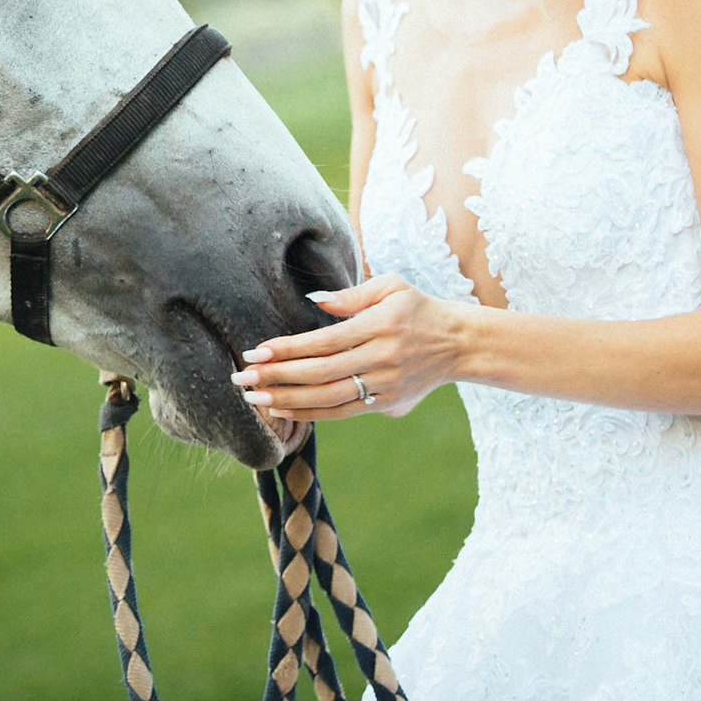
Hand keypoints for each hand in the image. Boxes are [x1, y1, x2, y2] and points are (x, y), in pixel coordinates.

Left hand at [229, 276, 466, 420]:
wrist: (460, 344)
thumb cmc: (418, 308)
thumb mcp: (392, 286)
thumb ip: (353, 294)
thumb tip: (314, 301)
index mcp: (380, 325)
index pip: (324, 342)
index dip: (287, 349)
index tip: (255, 352)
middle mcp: (382, 358)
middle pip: (320, 373)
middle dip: (277, 378)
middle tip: (241, 379)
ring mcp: (385, 385)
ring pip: (329, 399)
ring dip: (287, 401)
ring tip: (255, 399)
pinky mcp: (387, 403)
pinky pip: (343, 413)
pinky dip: (311, 414)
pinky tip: (284, 410)